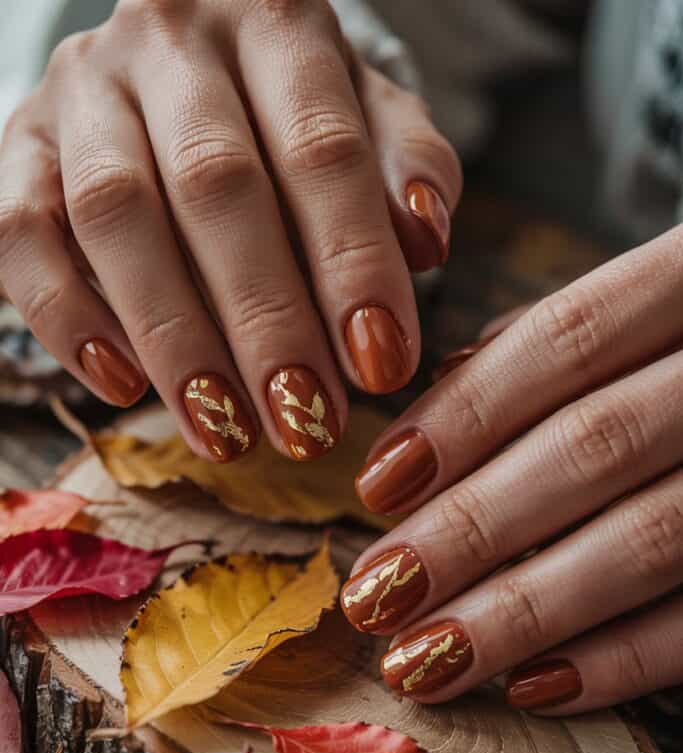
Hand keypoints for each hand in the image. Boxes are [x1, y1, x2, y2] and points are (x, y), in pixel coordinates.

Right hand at [0, 0, 459, 461]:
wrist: (185, 58)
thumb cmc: (292, 109)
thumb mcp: (369, 117)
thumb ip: (406, 166)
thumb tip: (427, 239)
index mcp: (274, 22)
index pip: (322, 147)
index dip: (353, 265)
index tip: (384, 366)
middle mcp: (170, 41)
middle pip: (216, 186)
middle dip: (267, 320)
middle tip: (307, 423)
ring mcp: (84, 91)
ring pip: (116, 214)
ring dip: (176, 338)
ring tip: (227, 430)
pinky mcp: (21, 144)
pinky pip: (21, 233)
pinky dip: (67, 317)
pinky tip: (123, 388)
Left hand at [342, 226, 682, 713]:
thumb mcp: (672, 297)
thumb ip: (577, 340)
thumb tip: (442, 387)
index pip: (570, 340)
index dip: (465, 415)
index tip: (378, 485)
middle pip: (595, 448)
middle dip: (471, 529)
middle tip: (374, 594)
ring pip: (653, 540)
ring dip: (523, 611)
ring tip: (423, 659)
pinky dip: (629, 659)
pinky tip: (536, 688)